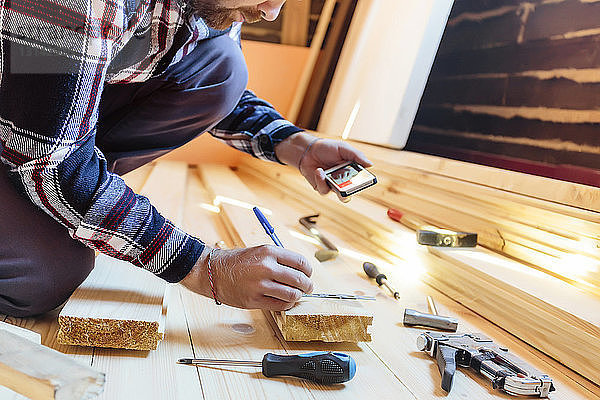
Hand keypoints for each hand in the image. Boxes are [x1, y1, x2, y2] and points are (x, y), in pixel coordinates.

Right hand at [180, 245, 312, 310]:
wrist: (213, 272)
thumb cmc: (238, 262)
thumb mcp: (260, 251)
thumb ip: (279, 260)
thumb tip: (301, 271)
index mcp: (269, 252)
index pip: (300, 262)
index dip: (308, 271)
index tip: (308, 274)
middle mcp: (265, 267)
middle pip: (299, 280)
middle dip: (307, 286)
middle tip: (307, 288)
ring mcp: (259, 285)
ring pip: (291, 295)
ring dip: (297, 296)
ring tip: (296, 295)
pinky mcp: (253, 300)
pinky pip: (279, 305)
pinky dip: (286, 305)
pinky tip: (284, 301)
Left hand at [274, 132, 371, 194]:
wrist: (308, 150)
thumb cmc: (327, 148)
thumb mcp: (343, 148)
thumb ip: (357, 156)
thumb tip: (370, 164)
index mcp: (353, 171)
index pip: (361, 181)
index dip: (364, 183)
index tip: (364, 181)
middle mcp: (344, 181)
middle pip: (351, 192)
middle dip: (350, 191)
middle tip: (347, 186)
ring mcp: (333, 186)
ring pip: (339, 196)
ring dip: (334, 185)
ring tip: (325, 172)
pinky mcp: (322, 187)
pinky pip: (325, 190)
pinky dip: (321, 180)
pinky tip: (318, 170)